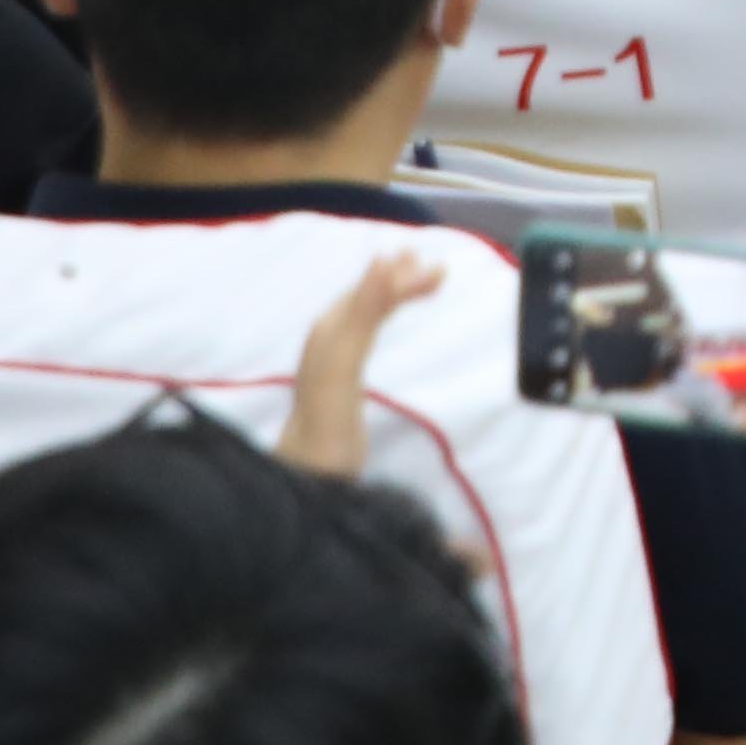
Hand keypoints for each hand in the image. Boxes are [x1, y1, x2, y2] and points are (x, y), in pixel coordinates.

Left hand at [278, 249, 439, 479]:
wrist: (304, 483)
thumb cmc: (325, 428)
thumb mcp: (342, 366)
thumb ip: (363, 314)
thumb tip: (383, 261)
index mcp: (329, 334)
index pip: (370, 293)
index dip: (402, 279)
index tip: (441, 272)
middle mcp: (326, 342)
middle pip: (365, 299)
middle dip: (398, 280)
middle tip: (438, 271)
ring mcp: (330, 366)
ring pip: (362, 316)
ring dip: (391, 295)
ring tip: (419, 282)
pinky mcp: (337, 388)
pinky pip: (361, 337)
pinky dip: (380, 320)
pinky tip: (385, 325)